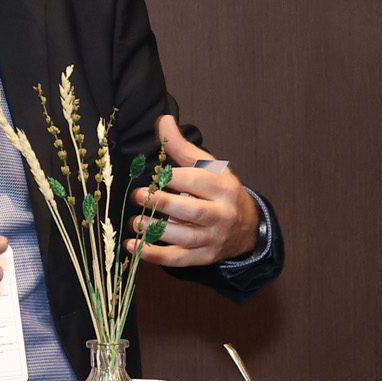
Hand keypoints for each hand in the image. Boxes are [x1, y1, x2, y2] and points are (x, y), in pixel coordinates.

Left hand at [127, 116, 260, 266]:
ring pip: (185, 237)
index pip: (198, 181)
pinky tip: (133, 247)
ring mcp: (213, 239)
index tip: (155, 175)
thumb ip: (182, 147)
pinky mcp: (203, 257)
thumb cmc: (220, 192)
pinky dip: (154, 256)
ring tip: (135, 221)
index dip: (174, 178)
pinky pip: (178, 260)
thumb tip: (163, 120)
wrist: (247, 227)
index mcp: (224, 187)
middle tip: (138, 195)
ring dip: (156, 231)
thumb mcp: (208, 167)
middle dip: (163, 203)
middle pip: (193, 211)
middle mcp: (222, 214)